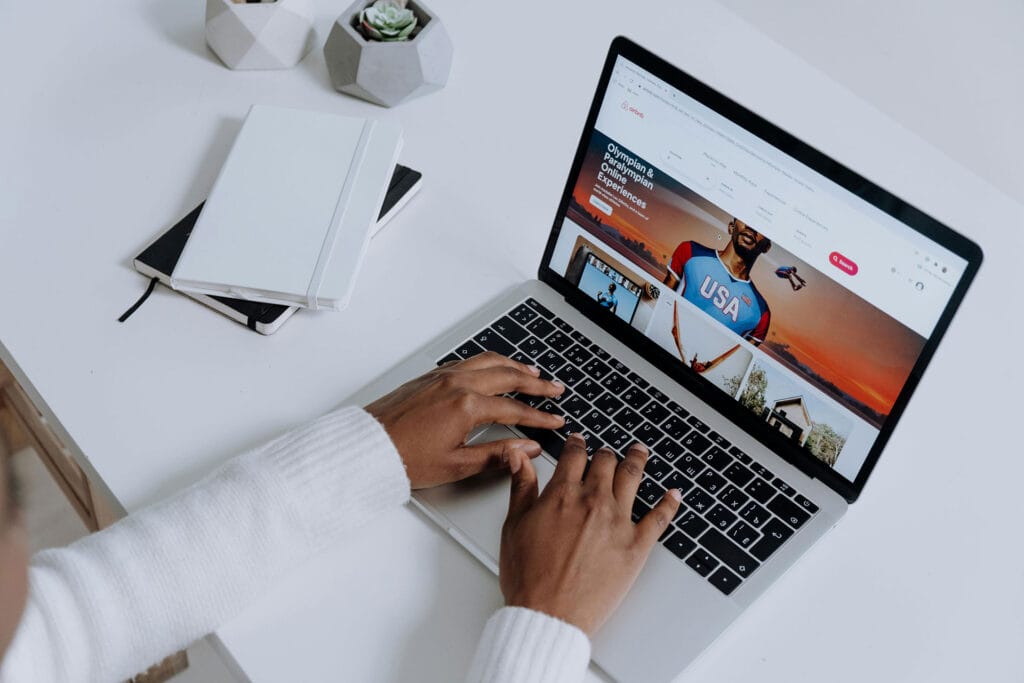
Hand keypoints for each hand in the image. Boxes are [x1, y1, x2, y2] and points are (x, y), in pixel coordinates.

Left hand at [365, 352, 564, 488]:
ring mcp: (443, 376)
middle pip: (508, 377)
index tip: (555, 421)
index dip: (539, 417)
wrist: (368, 446)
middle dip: (536, 383)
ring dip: (515, 366)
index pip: (514, 409)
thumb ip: (497, 454)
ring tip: (533, 372)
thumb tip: (526, 449)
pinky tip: (495, 367)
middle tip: (555, 390)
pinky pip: (469, 361)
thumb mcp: (456, 466)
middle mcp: (457, 384)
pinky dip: (490, 362)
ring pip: (489, 361)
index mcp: (466, 407)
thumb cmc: (404, 458)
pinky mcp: (431, 376)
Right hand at [499, 435, 681, 635]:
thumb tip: (518, 456)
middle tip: (608, 453)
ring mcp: (618, 522)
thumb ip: (521, 486)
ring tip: (640, 452)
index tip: (579, 442)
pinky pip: (659, 517)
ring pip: (633, 478)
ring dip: (637, 460)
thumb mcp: (514, 525)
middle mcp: (593, 502)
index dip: (577, 445)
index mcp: (562, 494)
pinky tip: (674, 494)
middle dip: (606, 454)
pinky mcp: (637, 546)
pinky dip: (669, 502)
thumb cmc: (529, 577)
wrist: (549, 614)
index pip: (575, 456)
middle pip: (606, 463)